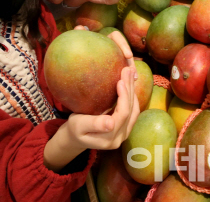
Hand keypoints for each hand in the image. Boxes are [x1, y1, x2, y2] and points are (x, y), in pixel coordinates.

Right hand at [43, 31, 138, 170]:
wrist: (76, 136)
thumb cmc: (75, 128)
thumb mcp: (78, 125)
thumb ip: (94, 124)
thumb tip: (111, 124)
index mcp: (110, 138)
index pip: (123, 114)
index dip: (124, 97)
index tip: (120, 80)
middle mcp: (121, 137)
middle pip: (131, 110)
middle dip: (129, 89)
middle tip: (127, 70)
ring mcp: (125, 133)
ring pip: (134, 109)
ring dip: (132, 91)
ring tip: (129, 73)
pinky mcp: (126, 127)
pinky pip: (133, 110)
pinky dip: (131, 96)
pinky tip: (128, 83)